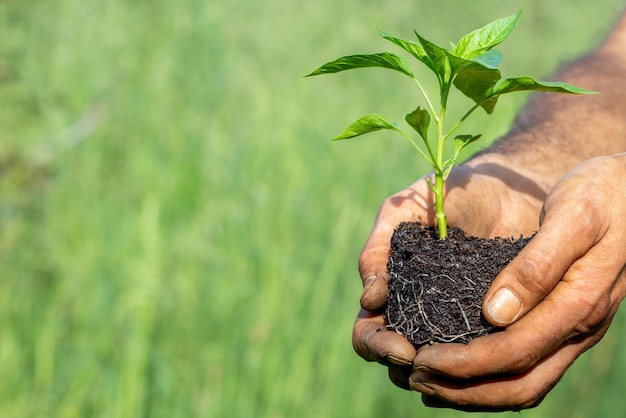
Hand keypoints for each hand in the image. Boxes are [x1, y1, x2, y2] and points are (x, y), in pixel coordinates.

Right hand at [353, 155, 545, 381]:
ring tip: (457, 365)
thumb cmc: (450, 193)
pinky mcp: (491, 325)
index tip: (402, 346)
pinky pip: (478, 356)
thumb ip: (378, 248)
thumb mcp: (405, 211)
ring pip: (435, 367)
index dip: (376, 345)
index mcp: (391, 289)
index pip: (369, 331)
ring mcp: (453, 322)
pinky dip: (476, 366)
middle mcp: (417, 311)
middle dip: (403, 365)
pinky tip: (490, 362)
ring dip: (438, 373)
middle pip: (395, 359)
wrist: (510, 186)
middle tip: (423, 360)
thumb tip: (370, 298)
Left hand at [410, 153, 625, 410]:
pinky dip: (493, 380)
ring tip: (429, 384)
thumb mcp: (572, 218)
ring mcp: (574, 331)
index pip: (515, 352)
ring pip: (526, 385)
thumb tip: (496, 314)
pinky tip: (462, 372)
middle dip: (464, 390)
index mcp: (578, 304)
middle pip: (519, 384)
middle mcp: (578, 328)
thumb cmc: (601, 194)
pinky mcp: (566, 324)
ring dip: (475, 393)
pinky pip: (531, 369)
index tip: (422, 360)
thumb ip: (537, 266)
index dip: (465, 364)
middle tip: (415, 378)